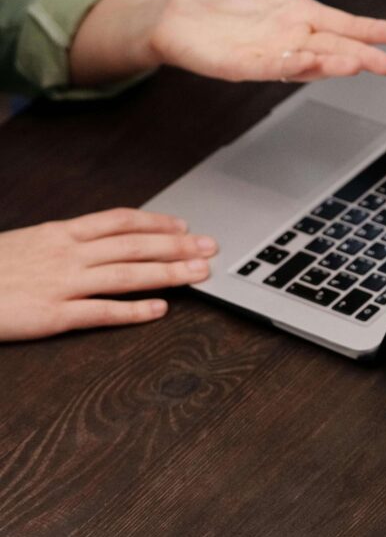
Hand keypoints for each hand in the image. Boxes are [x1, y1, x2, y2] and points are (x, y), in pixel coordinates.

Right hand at [0, 209, 215, 341]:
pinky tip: (160, 310)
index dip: (156, 222)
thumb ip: (60, 243)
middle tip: (211, 247)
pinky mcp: (50, 315)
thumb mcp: (23, 243)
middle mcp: (65, 254)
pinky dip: (133, 311)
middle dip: (178, 247)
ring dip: (168, 274)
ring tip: (200, 274)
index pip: (118, 221)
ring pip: (126, 275)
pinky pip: (100, 312)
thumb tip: (95, 243)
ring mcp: (60, 284)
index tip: (184, 225)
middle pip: (133, 246)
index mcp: (57, 233)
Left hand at [151, 0, 385, 82]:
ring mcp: (268, 53)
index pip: (343, 23)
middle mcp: (291, 37)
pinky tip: (308, 63)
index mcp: (300, 13)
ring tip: (356, 64)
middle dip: (362, 56)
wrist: (173, 9)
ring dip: (332, 65)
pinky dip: (289, 66)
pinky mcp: (241, 65)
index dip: (369, 30)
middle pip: (334, 49)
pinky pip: (269, 67)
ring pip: (308, 62)